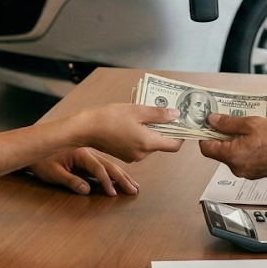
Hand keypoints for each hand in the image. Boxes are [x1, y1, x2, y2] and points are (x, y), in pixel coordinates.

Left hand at [28, 147, 138, 195]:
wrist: (35, 150)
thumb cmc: (42, 162)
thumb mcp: (53, 173)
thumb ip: (70, 180)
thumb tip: (87, 190)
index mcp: (80, 153)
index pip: (98, 168)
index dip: (106, 181)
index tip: (113, 193)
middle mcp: (88, 152)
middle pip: (109, 165)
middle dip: (122, 178)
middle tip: (134, 190)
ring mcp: (88, 154)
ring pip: (109, 165)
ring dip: (122, 175)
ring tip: (134, 185)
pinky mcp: (86, 159)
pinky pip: (104, 166)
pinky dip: (114, 173)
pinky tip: (122, 178)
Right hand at [69, 104, 183, 161]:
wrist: (86, 128)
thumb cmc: (110, 118)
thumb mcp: (137, 111)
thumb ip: (159, 114)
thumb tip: (176, 115)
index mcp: (148, 144)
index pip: (174, 145)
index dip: (180, 135)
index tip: (180, 123)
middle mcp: (142, 154)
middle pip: (161, 143)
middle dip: (164, 129)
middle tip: (161, 112)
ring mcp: (132, 156)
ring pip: (149, 144)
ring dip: (151, 130)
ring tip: (144, 114)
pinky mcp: (124, 154)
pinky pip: (139, 145)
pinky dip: (140, 135)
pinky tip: (132, 122)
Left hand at [198, 113, 266, 178]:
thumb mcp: (251, 123)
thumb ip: (228, 123)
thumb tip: (211, 120)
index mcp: (232, 156)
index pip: (206, 149)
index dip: (204, 135)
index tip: (207, 124)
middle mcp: (236, 168)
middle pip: (219, 152)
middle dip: (222, 136)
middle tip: (231, 122)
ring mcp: (246, 172)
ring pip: (232, 155)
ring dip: (235, 142)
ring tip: (248, 129)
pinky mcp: (255, 173)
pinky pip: (243, 160)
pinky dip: (244, 149)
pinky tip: (256, 139)